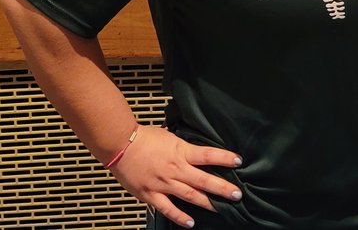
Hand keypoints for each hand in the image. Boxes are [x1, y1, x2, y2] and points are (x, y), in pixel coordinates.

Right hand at [110, 125, 242, 227]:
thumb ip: (181, 145)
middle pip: (204, 180)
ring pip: (190, 196)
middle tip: (236, 193)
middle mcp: (175, 169)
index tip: (238, 161)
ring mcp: (164, 183)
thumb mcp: (169, 136)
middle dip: (222, 187)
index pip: (208, 155)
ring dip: (207, 202)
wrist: (120, 145)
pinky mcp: (151, 194)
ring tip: (221, 208)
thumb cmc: (143, 138)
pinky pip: (168, 208)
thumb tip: (191, 145)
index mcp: (181, 151)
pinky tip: (190, 222)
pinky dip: (180, 217)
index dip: (224, 158)